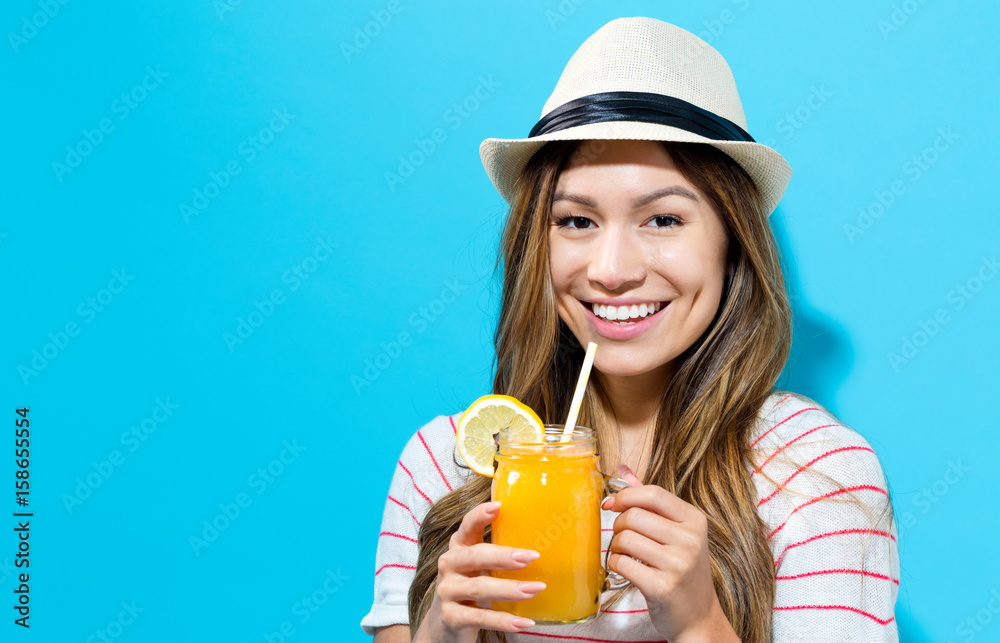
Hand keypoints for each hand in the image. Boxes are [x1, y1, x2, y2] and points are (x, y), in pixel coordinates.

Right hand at [413, 501, 543, 642]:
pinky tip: (524, 622)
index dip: (479, 516)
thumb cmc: (470, 586)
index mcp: (458, 547)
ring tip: (536, 589)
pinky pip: (480, 617)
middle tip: (532, 557)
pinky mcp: (451, 617)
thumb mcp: (478, 566)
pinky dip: (503, 621)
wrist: (443, 625)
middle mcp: (449, 565)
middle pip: (475, 556)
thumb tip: (544, 540)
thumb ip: (497, 553)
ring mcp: (447, 591)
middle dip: (504, 556)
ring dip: (510, 589)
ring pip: (479, 588)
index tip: (498, 506)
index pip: (467, 527)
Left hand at [602, 467, 733, 641]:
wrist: (698, 617)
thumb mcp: (676, 532)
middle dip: (618, 526)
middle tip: (623, 539)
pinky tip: (625, 570)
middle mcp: (690, 540)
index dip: (625, 495)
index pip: (652, 493)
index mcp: (694, 520)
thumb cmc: (682, 571)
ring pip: (624, 539)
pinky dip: (615, 565)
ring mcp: (678, 564)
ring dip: (616, 547)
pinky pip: (621, 564)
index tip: (611, 504)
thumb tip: (623, 468)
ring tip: (626, 556)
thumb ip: (651, 500)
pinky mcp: (662, 587)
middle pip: (633, 516)